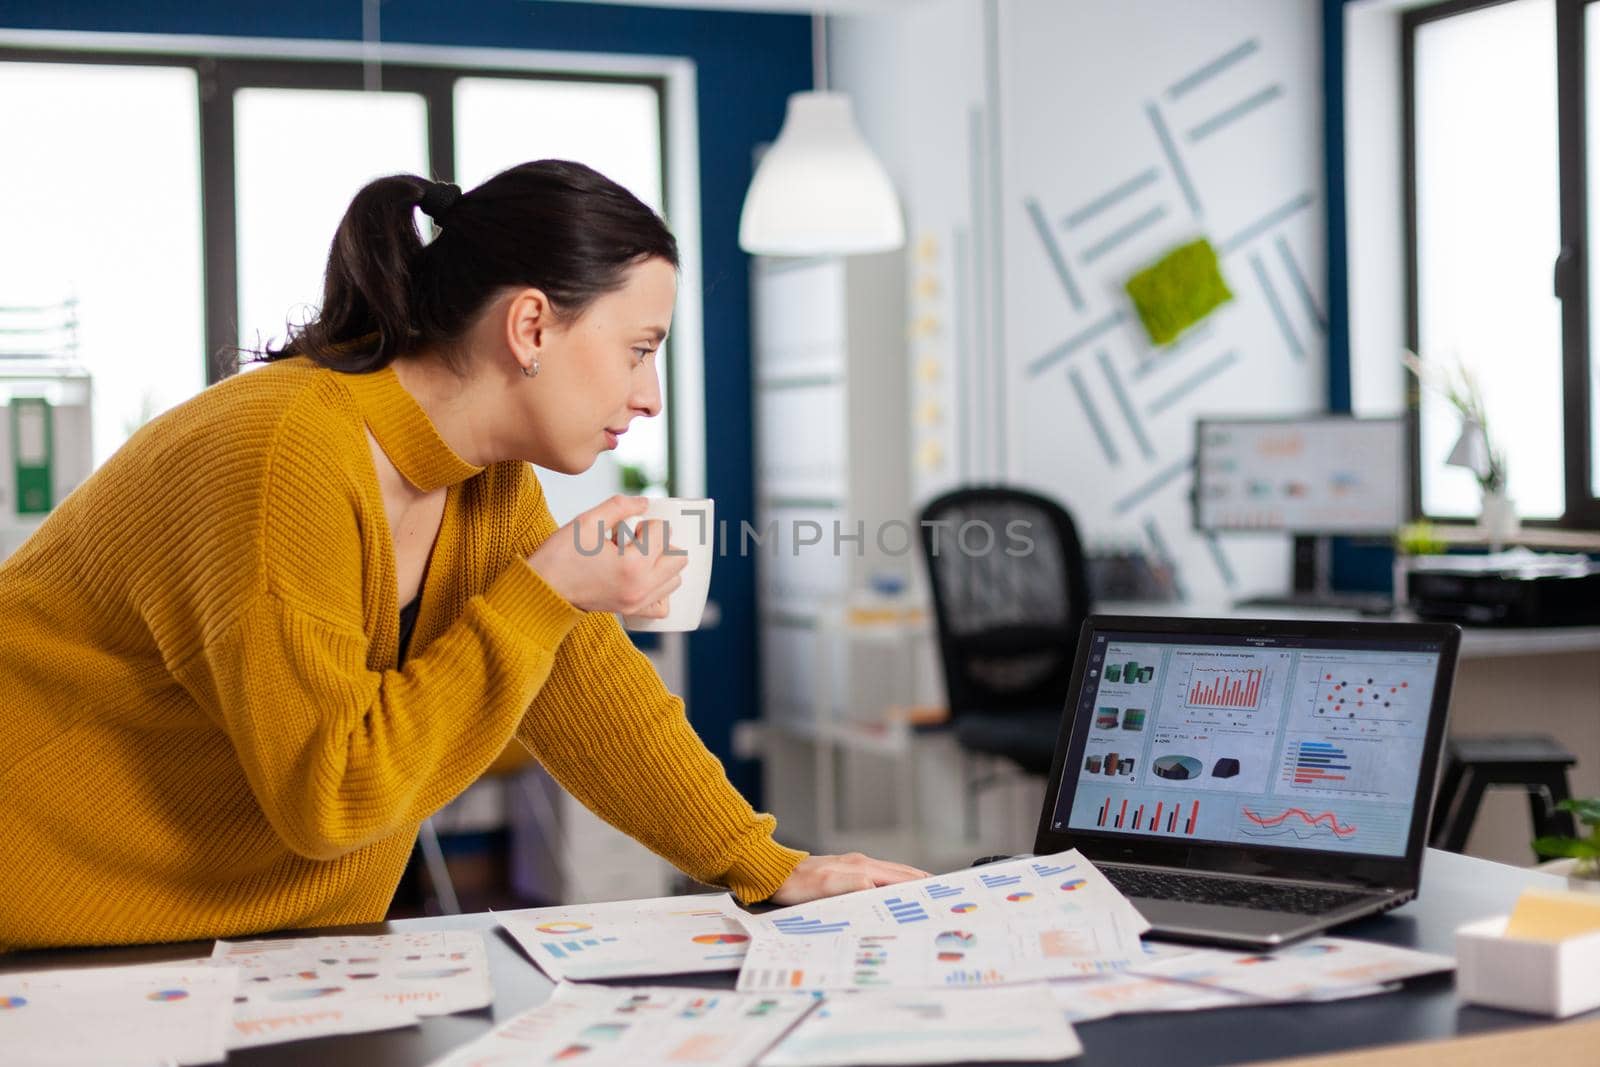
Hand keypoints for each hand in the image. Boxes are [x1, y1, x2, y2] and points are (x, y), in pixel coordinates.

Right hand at [527, 495, 687, 615]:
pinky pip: (662, 603)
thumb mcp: (587, 522)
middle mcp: (642, 588)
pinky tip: (642, 576)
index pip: (662, 533)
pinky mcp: (631, 611)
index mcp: (633, 565)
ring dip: (662, 563)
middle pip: (678, 558)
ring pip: (674, 580)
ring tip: (636, 556)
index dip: (647, 523)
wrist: (542, 592)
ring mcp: (638, 602)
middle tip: (635, 539)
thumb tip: (645, 502)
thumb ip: (620, 506)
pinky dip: (660, 587)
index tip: (627, 528)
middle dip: (661, 542)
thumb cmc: (560, 557)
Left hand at [767, 853, 930, 904]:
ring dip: (908, 882)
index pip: (899, 877)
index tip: (938, 893)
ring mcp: (853, 866)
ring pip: (889, 874)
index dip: (919, 885)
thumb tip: (877, 887)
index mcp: (861, 867)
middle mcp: (861, 863)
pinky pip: (877, 877)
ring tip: (925, 892)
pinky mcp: (845, 871)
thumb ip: (852, 885)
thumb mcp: (824, 888)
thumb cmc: (797, 884)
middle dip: (920, 883)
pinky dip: (892, 883)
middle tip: (940, 895)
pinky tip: (893, 891)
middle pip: (898, 873)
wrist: (775, 873)